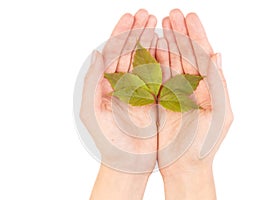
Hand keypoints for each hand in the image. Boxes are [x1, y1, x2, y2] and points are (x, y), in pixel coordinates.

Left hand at [80, 9, 157, 198]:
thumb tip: (96, 53)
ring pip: (146, 60)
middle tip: (146, 13)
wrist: (127, 161)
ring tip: (158, 23)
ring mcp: (140, 89)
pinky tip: (166, 46)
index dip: (121, 34)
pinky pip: (159, 76)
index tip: (130, 17)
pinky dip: (162, 61)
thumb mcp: (92, 109)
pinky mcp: (154, 98)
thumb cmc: (107, 140)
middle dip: (137, 32)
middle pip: (130, 52)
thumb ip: (92, 81)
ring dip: (151, 42)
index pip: (114, 52)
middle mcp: (123, 83)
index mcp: (107, 83)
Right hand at [156, 9, 232, 198]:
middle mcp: (191, 86)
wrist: (183, 167)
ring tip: (160, 23)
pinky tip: (151, 46)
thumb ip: (218, 84)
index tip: (188, 17)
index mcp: (208, 87)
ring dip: (166, 42)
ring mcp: (174, 91)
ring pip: (170, 62)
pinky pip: (156, 77)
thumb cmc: (202, 146)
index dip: (196, 34)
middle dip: (180, 33)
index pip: (202, 54)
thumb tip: (218, 55)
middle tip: (172, 13)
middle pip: (185, 54)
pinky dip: (153, 61)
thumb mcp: (218, 114)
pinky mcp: (159, 99)